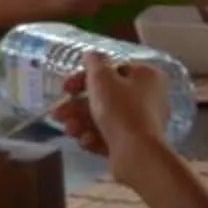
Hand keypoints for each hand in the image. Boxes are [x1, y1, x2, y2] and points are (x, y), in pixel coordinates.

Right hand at [49, 54, 173, 166]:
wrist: (138, 153)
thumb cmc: (120, 109)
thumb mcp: (101, 78)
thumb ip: (94, 62)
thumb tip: (92, 54)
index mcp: (147, 76)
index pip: (112, 70)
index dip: (84, 77)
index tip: (66, 88)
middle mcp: (150, 97)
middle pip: (105, 96)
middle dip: (77, 105)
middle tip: (58, 114)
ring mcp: (144, 122)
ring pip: (105, 117)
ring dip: (81, 122)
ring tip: (69, 130)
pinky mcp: (137, 143)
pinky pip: (112, 135)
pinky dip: (95, 137)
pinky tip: (85, 141)